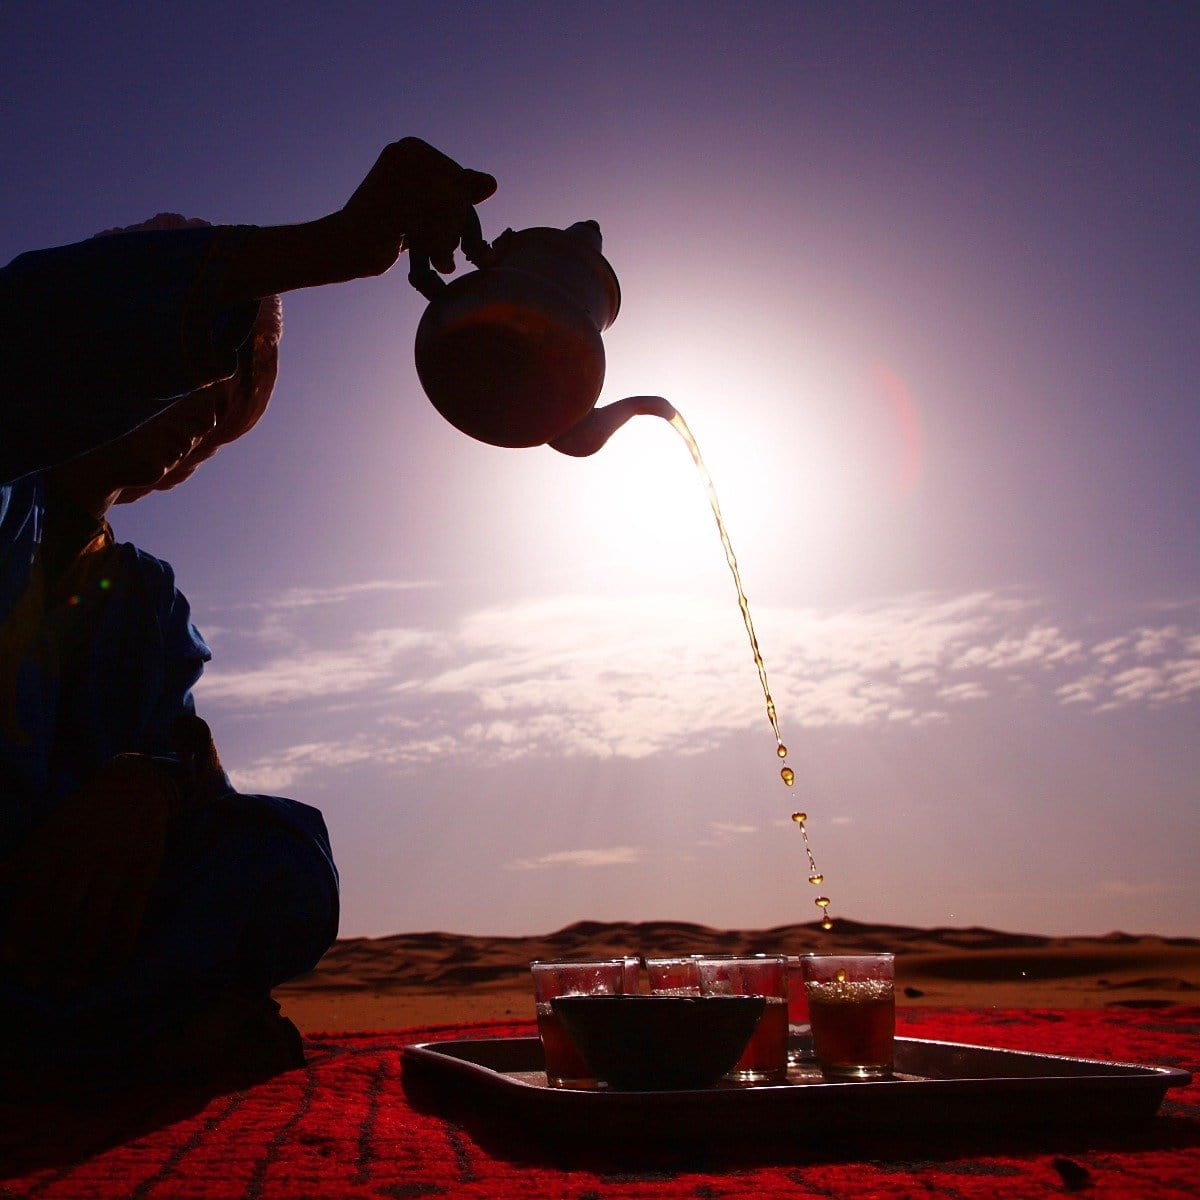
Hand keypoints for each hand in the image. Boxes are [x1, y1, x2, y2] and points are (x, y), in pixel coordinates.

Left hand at [0, 755, 174, 988]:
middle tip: (36, 981)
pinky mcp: (142, 874)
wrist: (132, 789)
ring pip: (95, 924)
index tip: (9, 961)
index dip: (18, 935)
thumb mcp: (45, 834)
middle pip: (61, 917)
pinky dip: (118, 949)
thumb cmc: (81, 817)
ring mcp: (114, 868)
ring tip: (69, 984)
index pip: (31, 901)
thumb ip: (18, 863)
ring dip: (80, 960)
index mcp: (52, 853)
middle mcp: (81, 861)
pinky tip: (108, 967)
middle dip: (46, 954)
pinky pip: (130, 920)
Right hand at [337, 137, 496, 277]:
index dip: (462, 212)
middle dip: (456, 229)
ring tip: (442, 258)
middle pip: (456, 196)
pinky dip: (437, 251)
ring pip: (446, 214)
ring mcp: (394, 177)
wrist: (342, 246)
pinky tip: (437, 263)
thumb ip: (457, 193)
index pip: (458, 180)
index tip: (456, 233)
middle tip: (449, 250)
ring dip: (447, 243)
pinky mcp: (389, 204)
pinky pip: (433, 231)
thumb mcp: (428, 209)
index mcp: (412, 148)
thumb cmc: (387, 229)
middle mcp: (402, 154)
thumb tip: (492, 183)